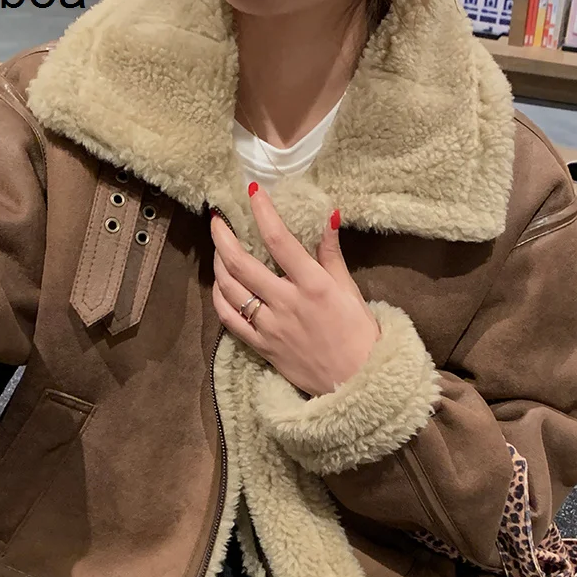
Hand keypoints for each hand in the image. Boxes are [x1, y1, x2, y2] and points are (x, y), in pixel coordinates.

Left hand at [210, 183, 380, 397]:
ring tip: (218, 248)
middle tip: (217, 218)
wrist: (357, 384)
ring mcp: (270, 327)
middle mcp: (287, 303)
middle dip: (223, 236)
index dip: (263, 212)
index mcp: (313, 285)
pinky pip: (230, 320)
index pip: (280, 241)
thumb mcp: (350, 291)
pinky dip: (219, 299)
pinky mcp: (262, 347)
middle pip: (242, 263)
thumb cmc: (359, 336)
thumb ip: (331, 255)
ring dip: (218, 264)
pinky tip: (220, 285)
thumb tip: (327, 216)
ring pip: (230, 290)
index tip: (252, 192)